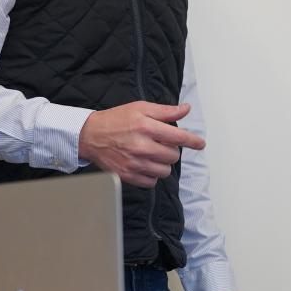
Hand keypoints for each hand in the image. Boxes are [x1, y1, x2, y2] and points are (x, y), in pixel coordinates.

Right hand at [78, 102, 204, 187]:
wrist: (90, 135)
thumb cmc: (116, 119)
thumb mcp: (141, 108)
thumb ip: (166, 111)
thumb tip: (186, 109)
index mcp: (146, 127)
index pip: (179, 137)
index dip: (194, 141)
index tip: (200, 144)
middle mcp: (141, 146)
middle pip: (173, 156)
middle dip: (171, 150)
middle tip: (161, 144)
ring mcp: (134, 163)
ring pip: (164, 171)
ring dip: (163, 163)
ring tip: (152, 154)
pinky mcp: (127, 175)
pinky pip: (151, 182)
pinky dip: (152, 175)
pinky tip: (145, 164)